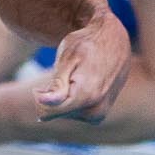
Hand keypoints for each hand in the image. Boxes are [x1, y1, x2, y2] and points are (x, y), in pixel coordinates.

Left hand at [35, 4, 131, 122]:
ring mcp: (99, 114)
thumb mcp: (68, 58)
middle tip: (66, 73)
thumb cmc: (87, 45)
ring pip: (63, 112)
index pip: (47, 111)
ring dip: (63, 97)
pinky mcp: (99, 115)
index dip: (41, 95)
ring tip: (76, 76)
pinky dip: (71, 99)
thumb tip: (41, 102)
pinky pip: (73, 112)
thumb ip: (57, 83)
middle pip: (55, 112)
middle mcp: (95, 110)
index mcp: (86, 96)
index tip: (49, 77)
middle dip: (53, 95)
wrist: (114, 40)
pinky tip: (80, 83)